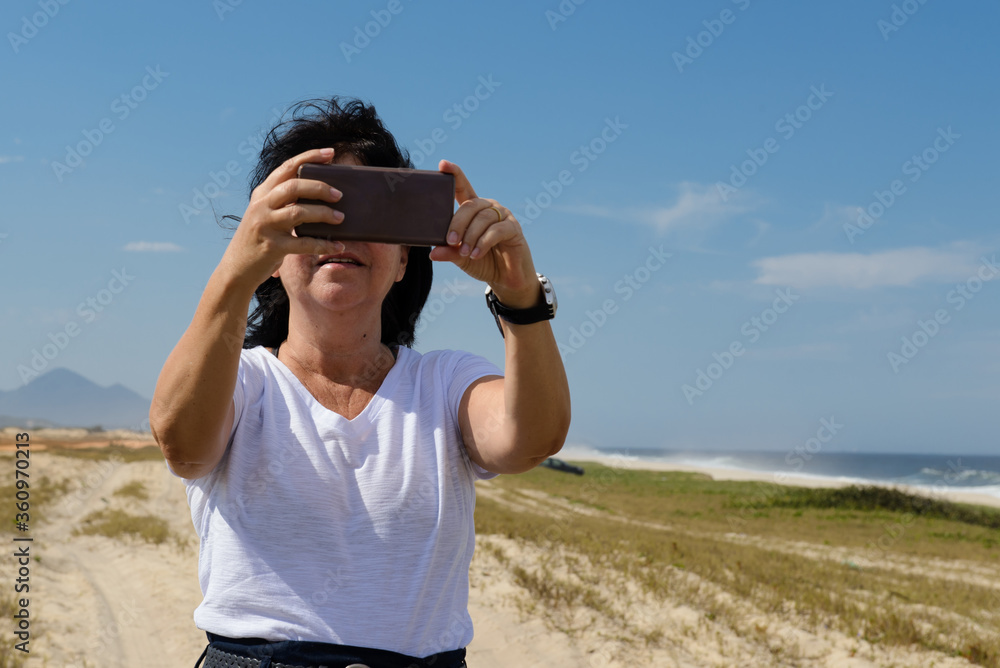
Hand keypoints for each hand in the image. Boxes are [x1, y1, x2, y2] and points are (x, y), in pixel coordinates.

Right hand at [220, 148, 348, 291]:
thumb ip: (284, 201)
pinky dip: (324, 243)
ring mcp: (266, 225)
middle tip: (339, 195)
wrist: (236, 268)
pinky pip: (304, 243)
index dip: (310, 157)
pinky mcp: (272, 247)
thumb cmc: (259, 238)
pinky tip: (338, 245)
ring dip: (324, 214)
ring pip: (299, 212)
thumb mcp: (266, 214)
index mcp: (262, 193)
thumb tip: (321, 193)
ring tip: (340, 218)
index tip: (331, 153)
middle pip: (294, 186)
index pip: (287, 167)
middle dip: (320, 187)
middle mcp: (262, 205)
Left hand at [430, 160, 539, 307]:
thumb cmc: (482, 262)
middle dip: (457, 222)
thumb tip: (432, 252)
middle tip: (450, 240)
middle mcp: (488, 208)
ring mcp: (502, 216)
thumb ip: (449, 252)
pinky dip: (484, 242)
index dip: (454, 174)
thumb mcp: (462, 257)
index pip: (462, 188)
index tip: (443, 164)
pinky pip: (496, 230)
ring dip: (471, 236)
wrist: (506, 278)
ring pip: (482, 218)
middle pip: (470, 205)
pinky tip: (476, 254)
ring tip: (465, 253)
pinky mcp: (513, 228)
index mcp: (473, 210)